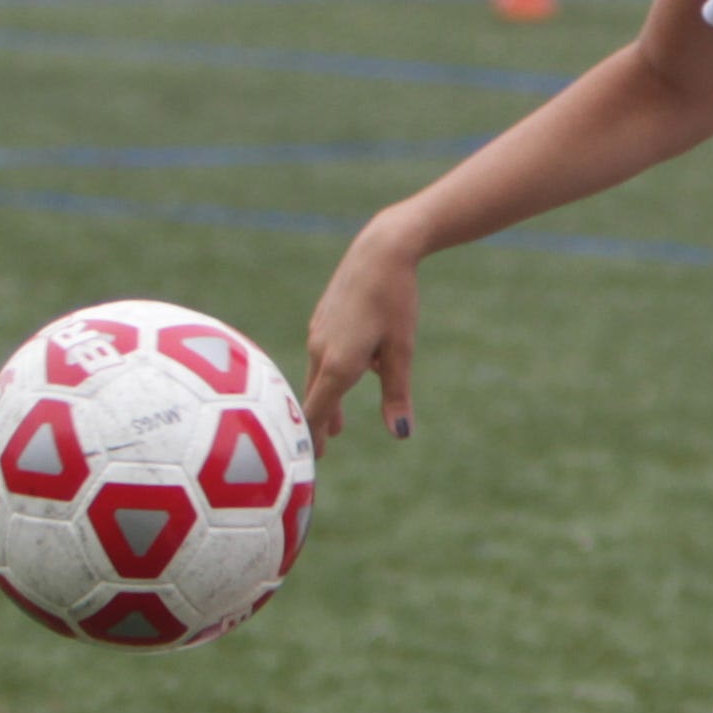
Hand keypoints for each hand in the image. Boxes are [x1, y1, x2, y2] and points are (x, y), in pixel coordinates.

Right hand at [304, 215, 424, 451]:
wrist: (380, 250)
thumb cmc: (395, 301)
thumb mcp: (402, 351)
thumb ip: (397, 395)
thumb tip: (401, 434)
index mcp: (338, 364)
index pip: (318, 412)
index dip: (314, 438)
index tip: (310, 462)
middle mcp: (320, 351)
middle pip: (314, 397)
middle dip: (318, 425)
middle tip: (318, 452)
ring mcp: (318, 333)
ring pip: (319, 375)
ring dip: (327, 400)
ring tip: (336, 426)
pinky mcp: (322, 320)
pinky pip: (324, 355)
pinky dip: (332, 374)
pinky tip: (357, 371)